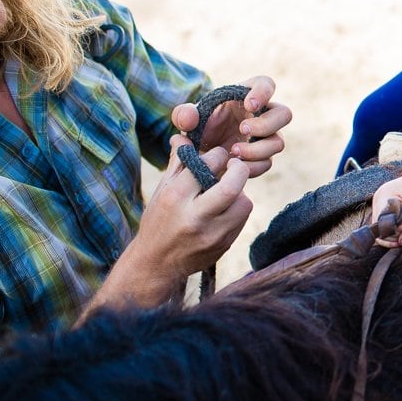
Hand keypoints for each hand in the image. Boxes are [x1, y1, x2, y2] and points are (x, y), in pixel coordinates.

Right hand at [83, 139, 252, 315]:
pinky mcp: (224, 246)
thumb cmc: (158, 221)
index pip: (206, 165)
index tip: (218, 155)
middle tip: (235, 165)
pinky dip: (237, 209)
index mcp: (175, 198)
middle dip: (239, 170)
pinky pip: (242, 220)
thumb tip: (182, 136)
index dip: (218, 155)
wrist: (157, 264)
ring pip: (244, 204)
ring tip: (227, 191)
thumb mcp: (162, 190)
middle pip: (232, 187)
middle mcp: (195, 217)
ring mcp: (212, 235)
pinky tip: (224, 209)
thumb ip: (177, 163)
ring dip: (240, 192)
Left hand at [171, 75, 291, 177]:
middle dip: (265, 124)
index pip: (266, 84)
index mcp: (247, 96)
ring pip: (278, 142)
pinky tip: (234, 166)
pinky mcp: (262, 158)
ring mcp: (265, 138)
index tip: (249, 105)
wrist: (199, 152)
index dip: (263, 93)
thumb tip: (189, 117)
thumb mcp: (186, 118)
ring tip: (233, 152)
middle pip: (284, 114)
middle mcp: (262, 116)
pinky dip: (253, 166)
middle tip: (242, 130)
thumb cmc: (198, 126)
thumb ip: (184, 114)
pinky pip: (268, 162)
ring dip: (258, 149)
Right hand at [371, 163, 401, 247]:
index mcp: (384, 197)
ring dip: (399, 231)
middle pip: (380, 230)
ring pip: (384, 230)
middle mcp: (377, 201)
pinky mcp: (384, 209)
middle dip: (398, 232)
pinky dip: (399, 227)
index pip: (380, 227)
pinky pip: (388, 226)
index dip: (395, 232)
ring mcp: (379, 205)